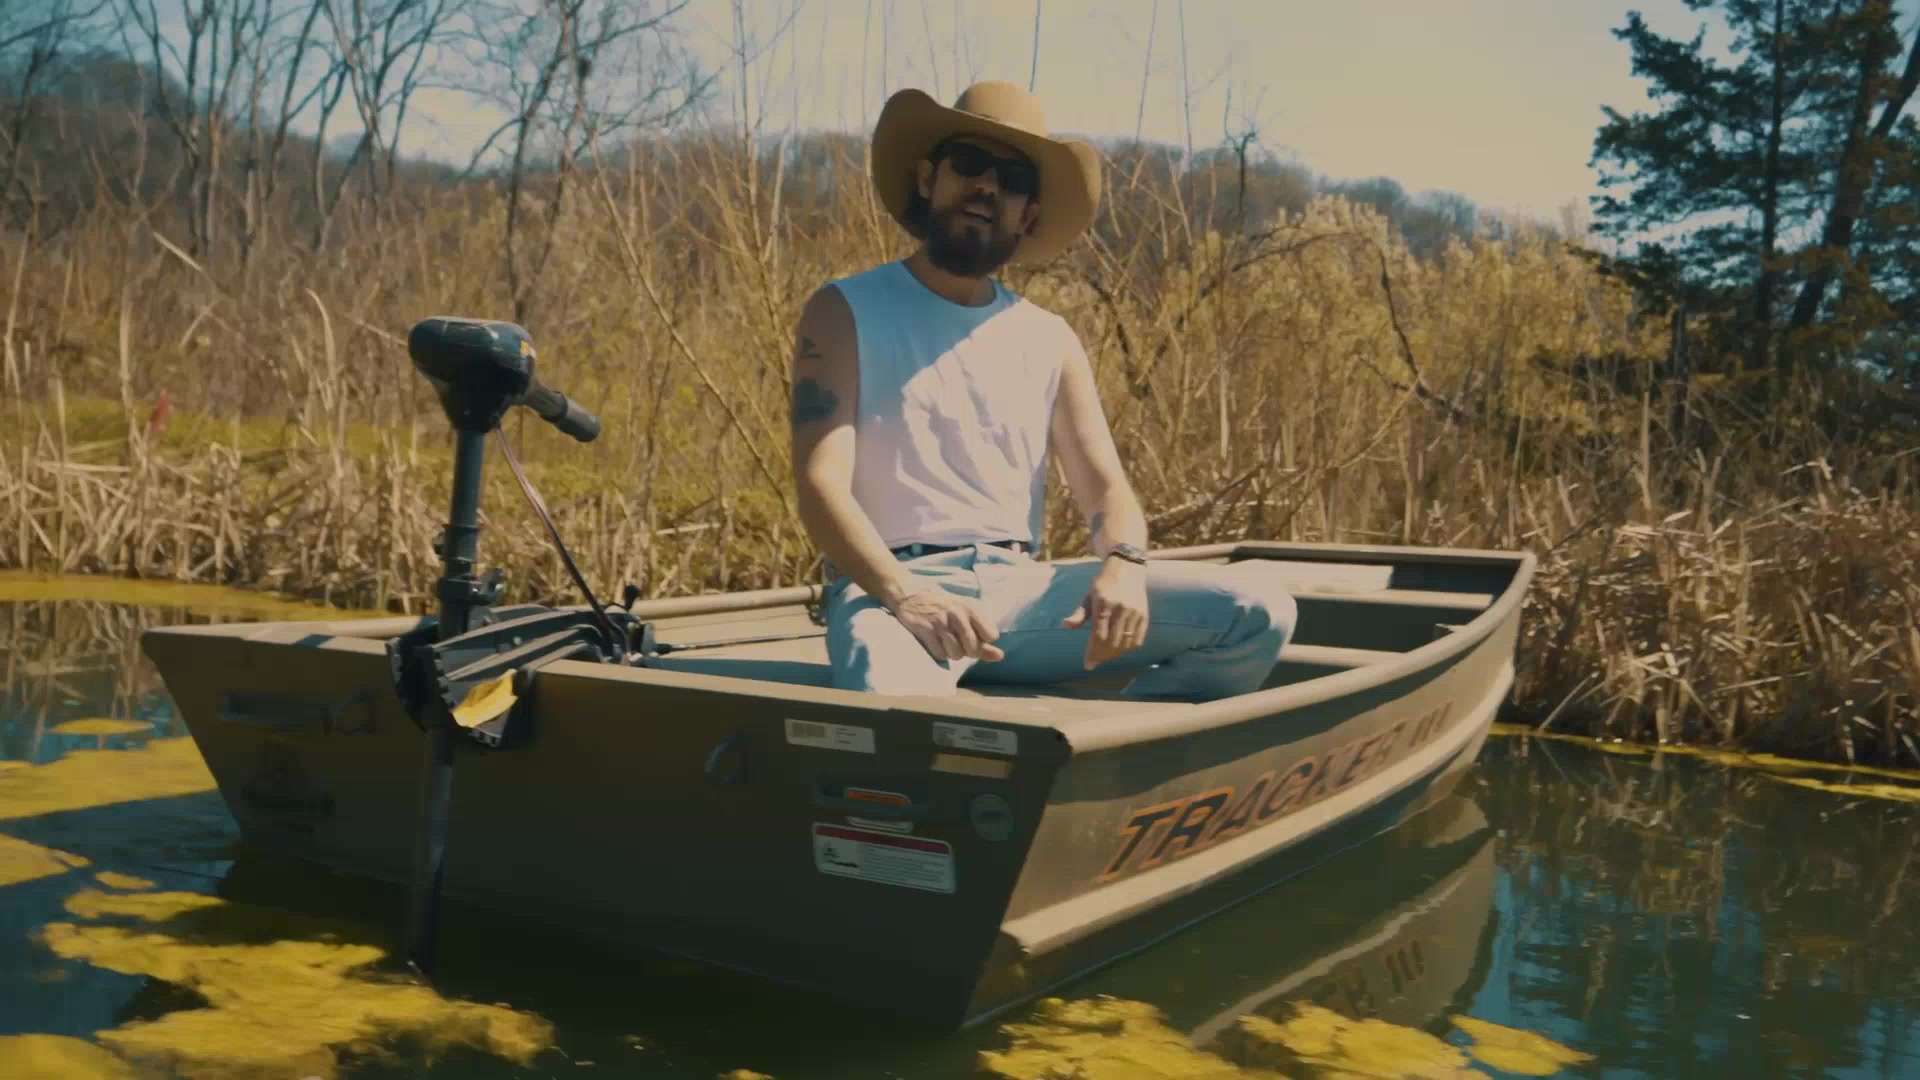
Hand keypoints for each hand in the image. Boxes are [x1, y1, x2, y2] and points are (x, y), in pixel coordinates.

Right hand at [890, 588, 1005, 663]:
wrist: (912, 596)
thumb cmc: (944, 607)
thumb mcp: (967, 615)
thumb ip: (984, 638)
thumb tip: (1000, 657)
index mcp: (972, 608)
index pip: (991, 636)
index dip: (983, 641)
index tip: (973, 635)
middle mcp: (959, 615)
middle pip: (973, 650)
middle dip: (967, 651)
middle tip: (957, 640)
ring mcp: (942, 623)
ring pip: (956, 654)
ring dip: (951, 652)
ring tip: (945, 640)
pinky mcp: (927, 630)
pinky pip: (940, 654)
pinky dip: (938, 652)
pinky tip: (934, 641)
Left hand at [1062, 561, 1148, 668]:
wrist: (1128, 569)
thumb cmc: (1103, 584)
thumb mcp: (1089, 596)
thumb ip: (1079, 613)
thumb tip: (1065, 626)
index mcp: (1104, 604)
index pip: (1098, 636)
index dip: (1093, 653)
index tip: (1088, 664)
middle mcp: (1120, 609)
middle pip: (1112, 642)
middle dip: (1102, 656)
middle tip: (1095, 661)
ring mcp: (1134, 612)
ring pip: (1125, 643)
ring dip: (1115, 654)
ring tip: (1105, 657)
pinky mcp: (1144, 615)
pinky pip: (1138, 639)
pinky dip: (1128, 648)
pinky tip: (1119, 650)